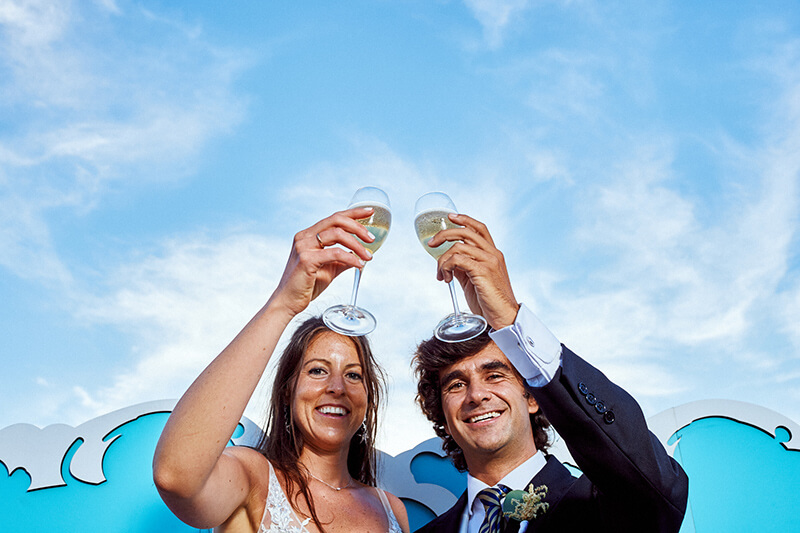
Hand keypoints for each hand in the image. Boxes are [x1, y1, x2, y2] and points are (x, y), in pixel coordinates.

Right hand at [270, 208, 374, 316]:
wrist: (288, 302)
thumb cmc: (306, 286)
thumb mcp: (329, 269)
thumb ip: (342, 259)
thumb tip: (359, 256)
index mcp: (308, 235)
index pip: (333, 218)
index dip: (353, 213)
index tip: (369, 211)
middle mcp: (304, 237)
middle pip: (336, 220)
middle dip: (358, 227)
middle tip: (371, 238)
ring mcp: (304, 247)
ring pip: (337, 234)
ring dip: (357, 244)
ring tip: (368, 256)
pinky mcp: (306, 259)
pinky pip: (335, 253)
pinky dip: (350, 257)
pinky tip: (358, 264)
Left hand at [428, 213, 518, 329]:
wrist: (503, 316)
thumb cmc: (489, 301)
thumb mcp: (474, 279)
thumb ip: (464, 267)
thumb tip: (448, 262)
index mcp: (493, 254)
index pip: (480, 228)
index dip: (465, 219)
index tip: (451, 217)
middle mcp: (493, 254)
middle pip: (466, 232)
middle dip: (444, 234)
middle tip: (431, 244)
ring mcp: (489, 261)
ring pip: (458, 247)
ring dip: (442, 260)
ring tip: (441, 275)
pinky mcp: (483, 271)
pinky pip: (457, 260)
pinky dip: (446, 267)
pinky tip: (446, 279)